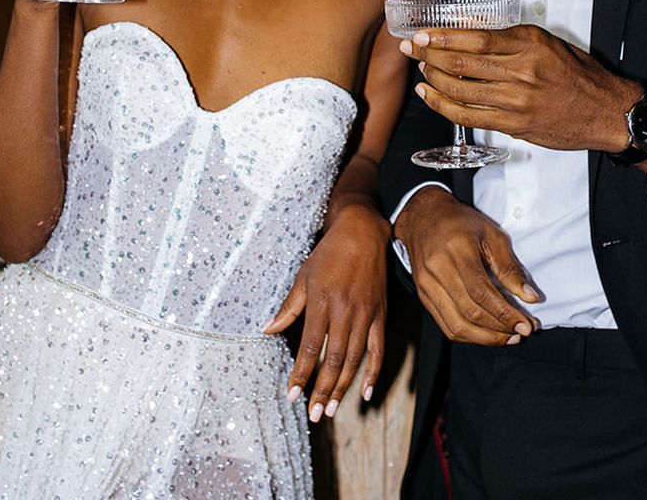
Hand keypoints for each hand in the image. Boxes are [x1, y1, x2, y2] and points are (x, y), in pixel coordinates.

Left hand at [263, 204, 388, 421]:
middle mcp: (345, 312)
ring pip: (354, 359)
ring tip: (330, 408)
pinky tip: (365, 392)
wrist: (362, 233)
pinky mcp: (380, 314)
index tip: (292, 395)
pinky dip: (373, 372)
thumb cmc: (329, 253)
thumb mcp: (303, 276)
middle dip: (322, 390)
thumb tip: (267, 329)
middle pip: (333, 360)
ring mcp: (365, 315)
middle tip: (313, 414)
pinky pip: (378, 348)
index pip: (309, 347)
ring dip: (343, 387)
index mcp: (322, 303)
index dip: (301, 374)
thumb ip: (289, 307)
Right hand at [394, 185, 539, 345]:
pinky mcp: (423, 295)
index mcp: (457, 250)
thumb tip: (531, 297)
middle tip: (522, 332)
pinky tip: (487, 335)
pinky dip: (469, 336)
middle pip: (470, 312)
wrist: (423, 217)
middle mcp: (437, 269)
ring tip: (508, 338)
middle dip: (500, 329)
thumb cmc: (461, 223)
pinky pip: (446, 325)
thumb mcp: (491, 234)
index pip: (481, 292)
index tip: (526, 325)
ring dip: (486, 338)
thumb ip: (510, 267)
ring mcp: (426, 285)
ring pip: (456, 325)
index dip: (505, 313)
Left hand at [401, 25, 637, 153]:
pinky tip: (430, 96)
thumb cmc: (579, 75)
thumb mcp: (549, 43)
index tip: (423, 34)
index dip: (443, 37)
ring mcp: (518, 101)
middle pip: (463, 63)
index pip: (476, 39)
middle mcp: (523, 71)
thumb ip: (511, 39)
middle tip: (411, 48)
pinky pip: (469, 116)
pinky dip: (444, 106)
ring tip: (421, 69)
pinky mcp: (515, 125)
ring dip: (433, 79)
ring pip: (461, 90)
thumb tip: (468, 33)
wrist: (607, 112)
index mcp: (531, 44)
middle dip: (430, 54)